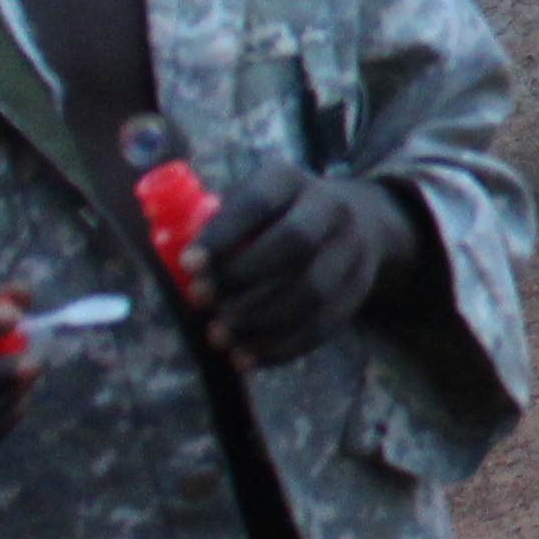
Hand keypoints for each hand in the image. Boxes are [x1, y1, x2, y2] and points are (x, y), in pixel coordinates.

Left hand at [190, 164, 407, 369]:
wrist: (358, 221)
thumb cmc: (277, 216)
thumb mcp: (250, 204)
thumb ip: (217, 226)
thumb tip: (179, 264)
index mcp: (290, 180)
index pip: (258, 201)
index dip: (223, 233)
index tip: (189, 265)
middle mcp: (330, 209)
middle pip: (294, 243)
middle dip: (242, 276)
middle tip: (200, 301)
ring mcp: (352, 250)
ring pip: (312, 290)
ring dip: (260, 320)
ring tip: (218, 338)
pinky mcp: (358, 289)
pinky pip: (324, 324)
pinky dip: (282, 347)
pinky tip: (248, 358)